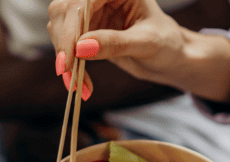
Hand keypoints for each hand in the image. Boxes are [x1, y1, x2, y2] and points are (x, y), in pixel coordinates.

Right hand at [48, 1, 184, 86]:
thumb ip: (115, 44)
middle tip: (69, 76)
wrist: (170, 58)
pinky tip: (80, 83)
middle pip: (63, 11)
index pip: (82, 2)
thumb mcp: (146, 43)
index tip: (69, 60)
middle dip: (64, 45)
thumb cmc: (167, 44)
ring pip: (59, 27)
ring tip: (78, 86)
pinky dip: (71, 65)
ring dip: (65, 58)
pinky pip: (68, 45)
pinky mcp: (88, 31)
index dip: (71, 29)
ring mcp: (92, 13)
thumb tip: (81, 48)